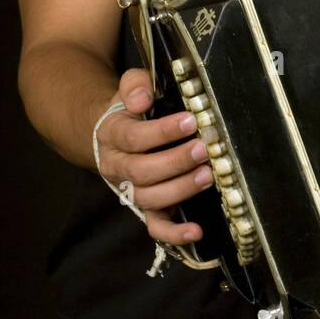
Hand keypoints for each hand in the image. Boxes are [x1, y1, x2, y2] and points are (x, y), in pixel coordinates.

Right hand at [95, 67, 212, 244]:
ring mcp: (130, 190)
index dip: (163, 131)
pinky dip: (174, 233)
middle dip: (176, 161)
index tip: (190, 121)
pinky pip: (155, 226)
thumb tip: (143, 97)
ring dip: (180, 189)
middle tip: (203, 149)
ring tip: (208, 175)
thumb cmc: (130, 110)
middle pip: (142, 172)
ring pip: (150, 198)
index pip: (134, 138)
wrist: (111, 135)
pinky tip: (196, 231)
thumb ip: (135, 85)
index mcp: (112, 135)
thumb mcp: (130, 88)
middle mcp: (117, 167)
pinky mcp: (145, 207)